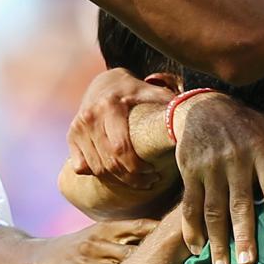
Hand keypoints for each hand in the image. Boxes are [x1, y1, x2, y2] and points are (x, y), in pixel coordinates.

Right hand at [32, 218, 157, 263]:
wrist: (46, 259)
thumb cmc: (84, 244)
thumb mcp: (100, 231)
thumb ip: (126, 232)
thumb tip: (162, 231)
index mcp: (102, 229)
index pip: (135, 227)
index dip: (156, 231)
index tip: (174, 237)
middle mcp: (94, 246)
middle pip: (130, 254)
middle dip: (151, 261)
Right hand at [67, 68, 173, 188]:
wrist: (104, 82)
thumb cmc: (134, 90)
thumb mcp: (151, 91)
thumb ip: (169, 103)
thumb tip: (192, 114)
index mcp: (110, 106)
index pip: (121, 148)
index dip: (137, 167)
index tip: (155, 173)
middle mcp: (90, 117)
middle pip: (109, 162)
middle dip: (131, 178)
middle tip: (150, 182)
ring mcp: (78, 127)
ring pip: (96, 168)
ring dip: (117, 181)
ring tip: (138, 182)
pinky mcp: (71, 136)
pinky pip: (80, 167)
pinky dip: (96, 175)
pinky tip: (114, 175)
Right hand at [173, 92, 263, 263]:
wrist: (204, 107)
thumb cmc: (250, 125)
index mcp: (262, 147)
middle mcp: (236, 158)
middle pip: (240, 202)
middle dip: (244, 234)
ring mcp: (210, 166)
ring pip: (213, 209)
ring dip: (217, 241)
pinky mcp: (190, 171)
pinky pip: (190, 205)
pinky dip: (191, 229)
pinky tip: (197, 250)